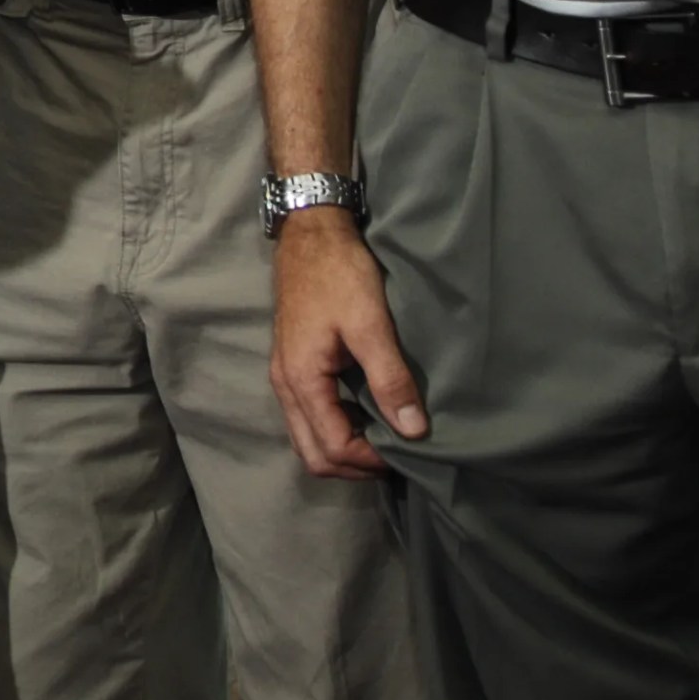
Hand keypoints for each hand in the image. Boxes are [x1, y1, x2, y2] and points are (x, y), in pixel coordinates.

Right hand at [269, 212, 425, 478]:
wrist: (311, 233)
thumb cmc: (339, 274)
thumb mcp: (371, 324)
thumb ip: (390, 379)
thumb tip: (413, 431)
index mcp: (300, 379)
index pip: (332, 448)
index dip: (371, 461)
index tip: (408, 452)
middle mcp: (285, 385)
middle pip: (313, 454)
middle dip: (354, 466)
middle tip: (395, 457)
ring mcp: (284, 375)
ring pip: (308, 438)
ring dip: (344, 448)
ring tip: (385, 437)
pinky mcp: (292, 363)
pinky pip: (309, 416)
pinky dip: (336, 427)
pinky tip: (366, 413)